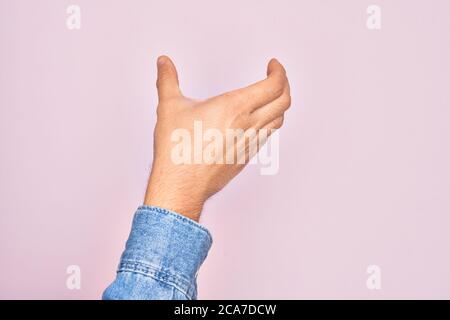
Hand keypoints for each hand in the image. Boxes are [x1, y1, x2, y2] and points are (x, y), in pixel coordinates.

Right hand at [144, 56, 290, 220]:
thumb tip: (163, 62)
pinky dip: (270, 121)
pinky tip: (259, 119)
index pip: (274, 85)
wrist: (181, 185)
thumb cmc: (177, 149)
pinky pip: (268, 135)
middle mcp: (248, 125)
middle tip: (275, 76)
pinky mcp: (246, 156)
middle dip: (284, 84)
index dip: (279, 71)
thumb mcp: (169, 107)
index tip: (273, 65)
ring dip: (279, 104)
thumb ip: (168, 79)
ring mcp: (249, 143)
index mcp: (234, 107)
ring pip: (279, 119)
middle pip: (284, 101)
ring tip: (270, 95)